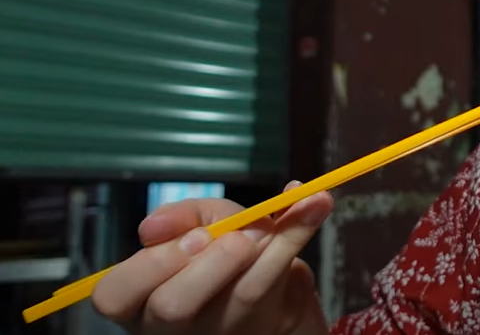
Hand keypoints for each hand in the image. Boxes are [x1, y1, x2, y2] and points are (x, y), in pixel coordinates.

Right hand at [92, 182, 333, 334]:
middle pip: (175, 307)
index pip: (116, 295)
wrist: (270, 295)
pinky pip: (287, 279)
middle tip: (235, 239)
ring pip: (241, 295)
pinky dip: (303, 232)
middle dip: (206, 263)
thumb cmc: (216, 257)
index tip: (188, 238)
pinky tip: (317, 203)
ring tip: (274, 220)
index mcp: (140, 301)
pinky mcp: (267, 323)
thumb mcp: (194, 227)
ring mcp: (222, 332)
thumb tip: (155, 225)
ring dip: (266, 246)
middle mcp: (174, 327)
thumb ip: (182, 216)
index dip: (149, 266)